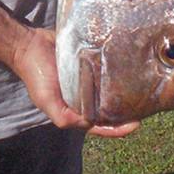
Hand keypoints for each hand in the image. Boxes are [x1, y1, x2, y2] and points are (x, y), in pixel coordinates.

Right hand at [9, 27, 140, 138]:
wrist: (29, 45)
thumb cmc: (37, 76)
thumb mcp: (47, 102)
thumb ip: (65, 118)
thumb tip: (90, 123)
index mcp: (76, 110)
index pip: (100, 125)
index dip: (117, 129)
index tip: (135, 125)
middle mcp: (85, 96)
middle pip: (109, 108)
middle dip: (125, 111)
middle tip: (145, 107)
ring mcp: (89, 78)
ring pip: (110, 89)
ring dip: (124, 92)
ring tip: (143, 90)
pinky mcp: (91, 60)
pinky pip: (107, 68)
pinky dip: (117, 71)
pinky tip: (131, 70)